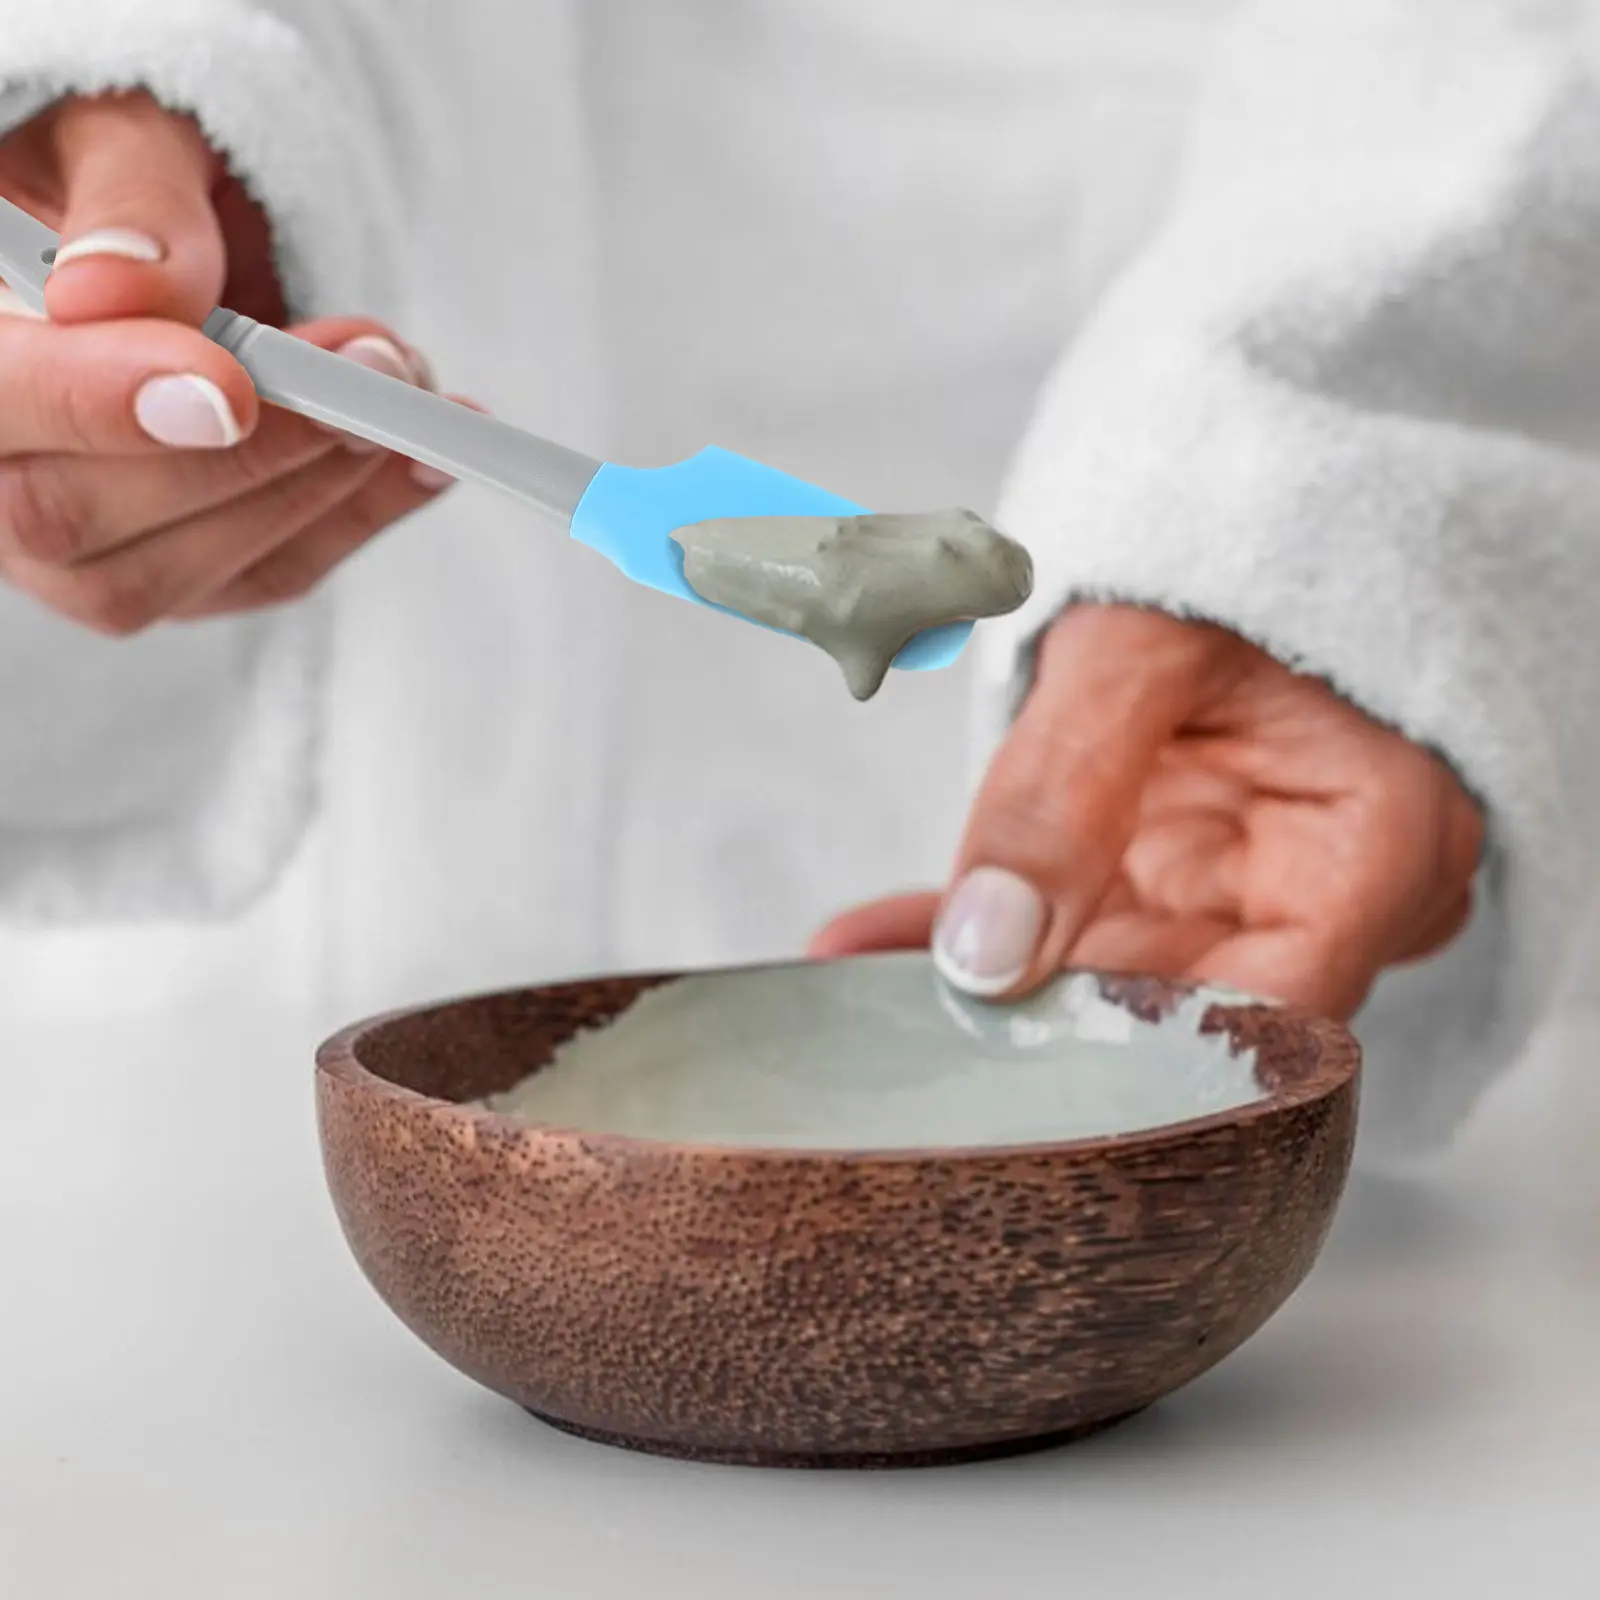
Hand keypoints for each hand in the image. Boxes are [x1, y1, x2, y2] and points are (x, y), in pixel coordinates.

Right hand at [0, 90, 464, 631]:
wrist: (167, 253)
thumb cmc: (123, 191)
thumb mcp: (121, 137)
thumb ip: (129, 200)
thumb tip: (131, 287)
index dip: (101, 404)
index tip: (230, 387)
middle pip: (77, 517)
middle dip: (254, 447)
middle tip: (372, 369)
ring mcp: (74, 550)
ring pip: (177, 573)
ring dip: (318, 484)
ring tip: (405, 389)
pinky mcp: (177, 578)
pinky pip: (267, 576)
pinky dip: (362, 514)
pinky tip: (424, 458)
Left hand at [813, 605, 1483, 1020]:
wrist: (1237, 503)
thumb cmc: (1232, 542)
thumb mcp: (1136, 651)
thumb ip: (1061, 798)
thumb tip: (984, 957)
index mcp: (1381, 849)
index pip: (1263, 1027)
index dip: (1133, 1063)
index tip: (1002, 1072)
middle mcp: (1331, 895)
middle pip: (1178, 1016)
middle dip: (1032, 1030)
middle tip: (898, 1042)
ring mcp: (1250, 889)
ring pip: (1108, 977)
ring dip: (984, 979)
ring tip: (854, 989)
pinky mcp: (1181, 872)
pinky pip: (1076, 925)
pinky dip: (980, 930)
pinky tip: (872, 944)